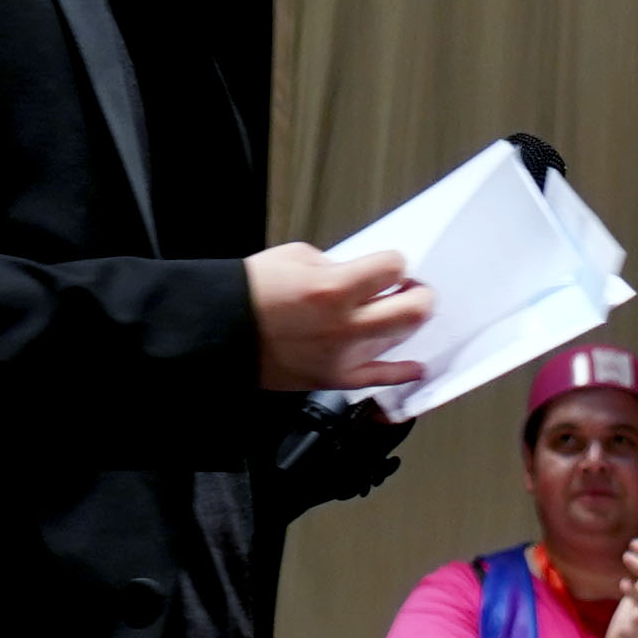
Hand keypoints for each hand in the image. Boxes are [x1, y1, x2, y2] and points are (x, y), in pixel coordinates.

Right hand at [246, 243, 433, 393]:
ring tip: (395, 313)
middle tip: (412, 290)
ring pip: (402, 340)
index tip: (388, 266)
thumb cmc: (248, 293)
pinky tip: (414, 365)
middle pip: (414, 310)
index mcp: (332, 288)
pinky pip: (382, 379)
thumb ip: (338, 266)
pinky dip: (403, 372)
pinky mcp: (336, 378)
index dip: (394, 263)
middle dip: (420, 294)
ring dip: (405, 323)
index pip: (394, 268)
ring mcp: (343, 355)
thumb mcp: (296, 258)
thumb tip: (362, 276)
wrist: (218, 331)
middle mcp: (344, 325)